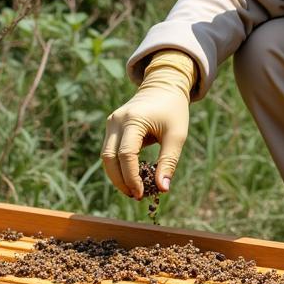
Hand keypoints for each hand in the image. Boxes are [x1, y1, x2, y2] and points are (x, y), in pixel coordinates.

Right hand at [100, 50, 195, 197]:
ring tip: (133, 191)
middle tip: (136, 196)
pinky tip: (131, 178)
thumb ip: (169, 161)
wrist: (164, 87)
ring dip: (117, 176)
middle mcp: (116, 121)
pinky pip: (110, 151)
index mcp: (133, 120)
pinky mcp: (112, 127)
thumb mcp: (177, 136)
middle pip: (109, 158)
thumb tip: (163, 189)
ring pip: (106, 156)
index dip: (131, 177)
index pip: (126, 155)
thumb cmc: (173, 111)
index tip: (142, 193)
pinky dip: (118, 166)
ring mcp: (111, 123)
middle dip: (121, 181)